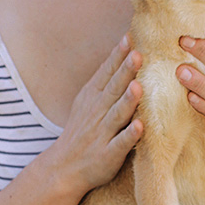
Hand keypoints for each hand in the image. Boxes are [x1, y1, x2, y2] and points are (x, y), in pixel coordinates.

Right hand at [52, 36, 143, 196]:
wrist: (63, 167)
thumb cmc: (82, 130)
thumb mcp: (87, 100)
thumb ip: (105, 79)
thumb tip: (125, 50)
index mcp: (93, 97)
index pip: (106, 73)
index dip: (117, 56)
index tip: (129, 37)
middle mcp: (97, 112)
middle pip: (113, 89)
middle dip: (125, 72)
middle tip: (137, 54)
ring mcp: (102, 134)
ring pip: (117, 115)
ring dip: (127, 101)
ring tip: (138, 87)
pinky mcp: (108, 155)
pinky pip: (120, 144)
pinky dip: (129, 135)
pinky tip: (140, 127)